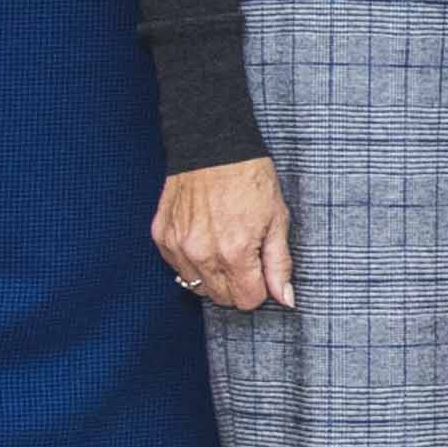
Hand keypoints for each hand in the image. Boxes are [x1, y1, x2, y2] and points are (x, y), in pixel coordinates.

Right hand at [156, 158, 293, 312]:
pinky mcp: (162, 236)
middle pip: (221, 298)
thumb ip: (279, 264)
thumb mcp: (277, 219)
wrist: (213, 145)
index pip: (247, 301)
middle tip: (245, 256)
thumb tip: (285, 299)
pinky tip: (204, 237)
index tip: (261, 270)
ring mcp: (177, 246)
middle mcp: (202, 254)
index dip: (259, 288)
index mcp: (234, 253)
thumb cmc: (250, 178)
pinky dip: (191, 260)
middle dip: (237, 284)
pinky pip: (177, 267)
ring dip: (212, 275)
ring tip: (223, 244)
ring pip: (197, 286)